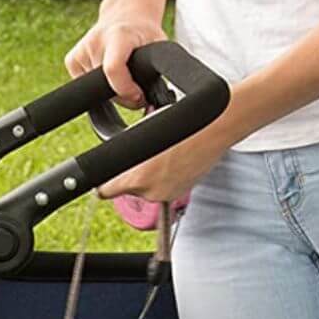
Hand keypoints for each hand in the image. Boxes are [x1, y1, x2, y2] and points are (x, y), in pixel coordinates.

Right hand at [64, 11, 165, 107]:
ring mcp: (81, 51)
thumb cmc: (144, 34)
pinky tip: (105, 70)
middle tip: (134, 86)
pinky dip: (97, 86)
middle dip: (123, 95)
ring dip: (111, 90)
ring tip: (121, 70)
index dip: (126, 90)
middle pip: (106, 87)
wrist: (127, 14)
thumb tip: (151, 101)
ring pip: (96, 92)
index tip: (138, 95)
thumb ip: (157, 72)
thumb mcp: (159, 46)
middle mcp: (96, 41)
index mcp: (118, 35)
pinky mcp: (71, 60)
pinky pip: (85, 87)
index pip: (113, 69)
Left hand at [96, 115, 237, 203]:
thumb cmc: (180, 123)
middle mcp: (149, 192)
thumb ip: (124, 150)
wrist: (213, 127)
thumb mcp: (141, 132)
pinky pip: (163, 188)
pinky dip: (165, 179)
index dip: (104, 183)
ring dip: (150, 177)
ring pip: (146, 189)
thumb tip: (113, 156)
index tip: (104, 179)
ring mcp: (165, 195)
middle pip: (128, 189)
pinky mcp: (178, 194)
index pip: (105, 191)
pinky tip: (174, 161)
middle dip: (132, 175)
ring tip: (164, 155)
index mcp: (136, 178)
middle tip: (145, 156)